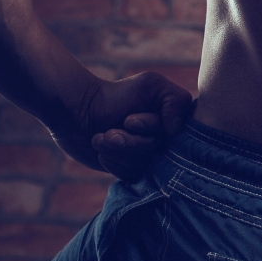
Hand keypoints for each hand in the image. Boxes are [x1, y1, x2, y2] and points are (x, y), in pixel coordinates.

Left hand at [49, 71, 192, 180]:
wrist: (81, 112)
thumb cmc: (117, 94)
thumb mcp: (151, 84)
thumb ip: (176, 99)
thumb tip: (176, 131)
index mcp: (177, 119)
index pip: (180, 134)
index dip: (152, 128)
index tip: (129, 120)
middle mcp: (168, 139)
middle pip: (159, 152)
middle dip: (130, 141)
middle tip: (111, 131)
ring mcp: (150, 156)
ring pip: (144, 164)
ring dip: (118, 150)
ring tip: (101, 137)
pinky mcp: (133, 171)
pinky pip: (132, 176)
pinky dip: (114, 162)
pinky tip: (102, 150)